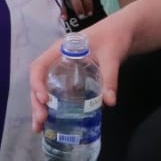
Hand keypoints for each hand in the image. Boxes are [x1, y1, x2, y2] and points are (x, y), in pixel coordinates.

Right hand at [29, 9, 132, 130]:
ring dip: (40, 107)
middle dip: (36, 102)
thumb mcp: (112, 56)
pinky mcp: (71, 78)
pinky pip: (56, 92)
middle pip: (39, 81)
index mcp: (61, 49)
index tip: (44, 100)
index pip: (40, 66)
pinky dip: (52, 107)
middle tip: (40, 121)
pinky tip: (52, 122)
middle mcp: (57, 59)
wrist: (123, 32)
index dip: (37, 83)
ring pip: (45, 88)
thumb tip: (108, 102)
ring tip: (40, 128)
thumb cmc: (114, 37)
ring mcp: (63, 69)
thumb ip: (110, 77)